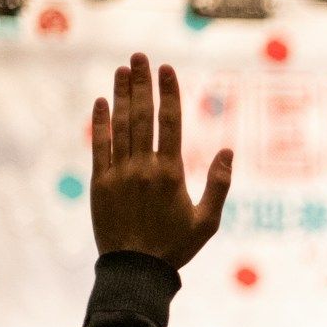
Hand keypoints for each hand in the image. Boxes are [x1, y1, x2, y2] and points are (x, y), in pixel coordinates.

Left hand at [89, 53, 233, 268]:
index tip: (166, 69)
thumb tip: (227, 151)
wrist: (136, 269)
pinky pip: (99, 146)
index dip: (168, 93)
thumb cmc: (177, 246)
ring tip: (121, 70)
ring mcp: (119, 173)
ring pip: (120, 126)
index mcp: (172, 173)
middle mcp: (144, 167)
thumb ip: (219, 184)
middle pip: (143, 116)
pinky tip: (101, 102)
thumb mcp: (208, 220)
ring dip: (121, 95)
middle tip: (140, 57)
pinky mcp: (100, 183)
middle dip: (142, 84)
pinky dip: (100, 123)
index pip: (170, 123)